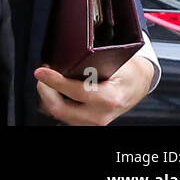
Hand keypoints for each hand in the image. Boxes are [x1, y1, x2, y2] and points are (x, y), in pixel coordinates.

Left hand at [34, 54, 154, 124]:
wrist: (138, 84)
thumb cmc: (128, 72)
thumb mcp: (116, 62)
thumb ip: (92, 61)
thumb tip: (66, 56)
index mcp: (110, 98)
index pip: (77, 92)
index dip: (55, 81)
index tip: (41, 71)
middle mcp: (102, 115)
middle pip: (62, 110)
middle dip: (46, 91)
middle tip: (42, 75)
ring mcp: (95, 122)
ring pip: (61, 115)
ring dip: (49, 97)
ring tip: (47, 80)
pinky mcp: (89, 123)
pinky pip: (66, 116)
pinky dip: (56, 103)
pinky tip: (54, 90)